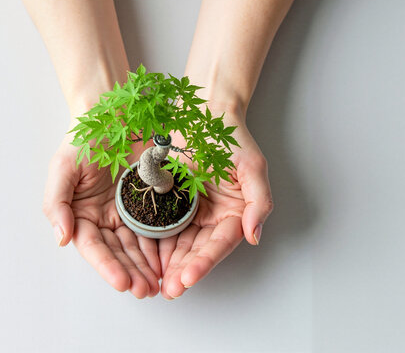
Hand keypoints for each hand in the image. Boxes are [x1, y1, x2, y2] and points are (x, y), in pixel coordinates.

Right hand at [42, 136, 160, 297]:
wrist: (115, 113)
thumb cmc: (85, 138)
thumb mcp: (63, 167)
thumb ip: (56, 203)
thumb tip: (61, 238)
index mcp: (82, 215)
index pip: (94, 247)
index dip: (107, 266)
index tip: (122, 282)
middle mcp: (106, 219)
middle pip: (119, 253)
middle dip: (132, 273)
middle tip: (146, 290)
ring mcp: (130, 213)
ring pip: (140, 247)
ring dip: (148, 267)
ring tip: (160, 284)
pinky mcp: (151, 204)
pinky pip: (159, 228)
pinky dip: (164, 246)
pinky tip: (173, 261)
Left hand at [158, 114, 273, 298]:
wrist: (204, 116)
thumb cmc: (231, 139)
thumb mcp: (253, 167)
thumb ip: (259, 202)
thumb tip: (254, 235)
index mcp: (234, 214)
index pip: (220, 244)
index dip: (206, 263)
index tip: (189, 277)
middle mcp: (212, 218)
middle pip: (198, 251)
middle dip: (184, 271)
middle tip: (169, 289)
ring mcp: (189, 213)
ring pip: (178, 245)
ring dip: (168, 265)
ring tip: (155, 282)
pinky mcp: (170, 205)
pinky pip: (160, 226)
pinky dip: (153, 243)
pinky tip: (144, 258)